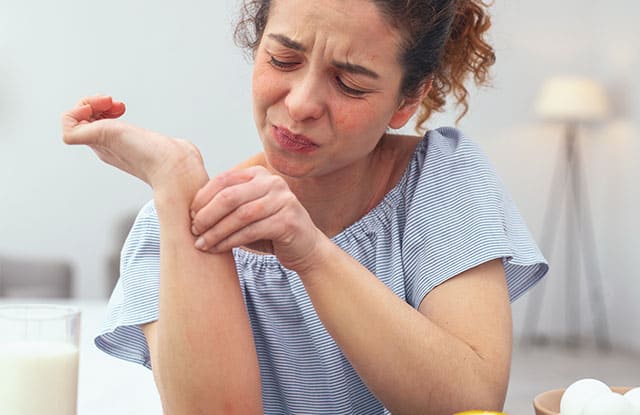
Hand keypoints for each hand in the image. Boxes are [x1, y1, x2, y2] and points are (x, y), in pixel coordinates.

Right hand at [62, 95, 205, 188]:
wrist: (175, 166)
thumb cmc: (176, 160)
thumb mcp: (167, 146)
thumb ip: (168, 145)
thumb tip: (183, 147)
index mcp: (118, 148)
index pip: (94, 128)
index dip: (101, 111)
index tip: (120, 106)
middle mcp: (106, 148)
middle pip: (81, 123)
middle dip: (93, 103)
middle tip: (113, 103)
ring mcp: (101, 145)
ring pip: (71, 122)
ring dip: (86, 103)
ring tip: (108, 102)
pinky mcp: (98, 139)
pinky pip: (67, 129)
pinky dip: (76, 112)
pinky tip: (99, 107)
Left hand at [190, 166, 324, 270]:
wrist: (304, 248)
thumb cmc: (269, 230)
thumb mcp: (246, 212)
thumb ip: (227, 205)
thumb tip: (189, 209)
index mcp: (259, 175)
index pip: (223, 180)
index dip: (202, 198)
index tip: (190, 216)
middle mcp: (273, 183)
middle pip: (230, 196)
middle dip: (207, 215)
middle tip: (193, 230)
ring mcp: (283, 200)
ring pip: (240, 215)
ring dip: (216, 231)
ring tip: (202, 244)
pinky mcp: (288, 221)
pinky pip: (252, 231)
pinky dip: (231, 241)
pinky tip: (218, 249)